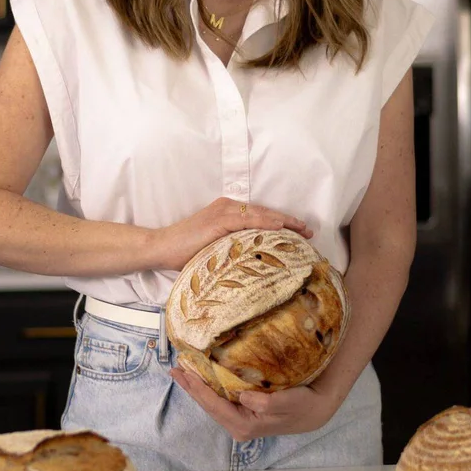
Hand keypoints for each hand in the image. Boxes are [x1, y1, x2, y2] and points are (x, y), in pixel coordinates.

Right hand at [152, 197, 312, 271]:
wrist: (161, 247)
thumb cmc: (184, 252)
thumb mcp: (215, 250)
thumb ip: (233, 249)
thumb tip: (253, 263)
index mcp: (227, 213)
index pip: (260, 216)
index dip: (281, 223)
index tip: (300, 233)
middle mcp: (227, 207)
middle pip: (265, 213)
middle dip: (288, 222)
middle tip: (309, 232)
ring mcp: (223, 212)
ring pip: (260, 215)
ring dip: (283, 222)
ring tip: (301, 231)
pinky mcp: (218, 220)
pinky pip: (247, 221)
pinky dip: (265, 223)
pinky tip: (280, 229)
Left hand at [170, 365, 339, 441]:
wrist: (315, 411)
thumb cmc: (302, 405)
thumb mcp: (288, 402)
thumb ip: (266, 403)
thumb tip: (243, 397)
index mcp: (245, 425)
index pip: (214, 405)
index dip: (197, 388)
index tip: (183, 373)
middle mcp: (238, 427)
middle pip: (208, 406)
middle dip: (191, 387)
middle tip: (175, 369)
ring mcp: (239, 422)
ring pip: (212, 404)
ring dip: (197, 388)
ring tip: (183, 372)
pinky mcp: (242, 415)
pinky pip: (220, 401)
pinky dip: (208, 389)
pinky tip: (201, 379)